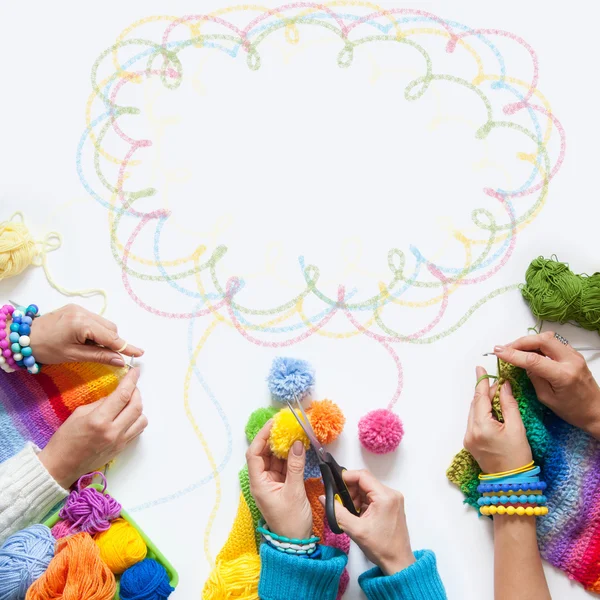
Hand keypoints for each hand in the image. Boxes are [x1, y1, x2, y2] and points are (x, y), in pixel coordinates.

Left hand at [29, 304, 143, 365]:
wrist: (22, 337)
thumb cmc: (45, 349)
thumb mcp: (73, 356)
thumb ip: (99, 356)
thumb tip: (120, 361)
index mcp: (81, 324)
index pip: (110, 337)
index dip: (125, 346)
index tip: (139, 352)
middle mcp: (83, 312)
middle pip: (110, 328)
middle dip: (113, 342)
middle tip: (111, 356)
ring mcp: (79, 308)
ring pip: (104, 323)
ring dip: (105, 336)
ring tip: (92, 348)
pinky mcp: (75, 309)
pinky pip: (95, 320)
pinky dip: (96, 331)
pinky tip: (87, 340)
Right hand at [38, 368, 146, 488]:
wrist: (61, 466)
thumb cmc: (65, 439)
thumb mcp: (79, 414)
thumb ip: (101, 403)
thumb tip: (116, 395)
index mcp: (99, 420)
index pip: (123, 395)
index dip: (131, 380)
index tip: (135, 371)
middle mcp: (113, 431)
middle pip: (137, 406)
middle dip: (137, 392)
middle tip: (131, 386)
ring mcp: (119, 441)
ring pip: (142, 419)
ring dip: (138, 407)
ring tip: (129, 402)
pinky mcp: (121, 449)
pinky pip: (137, 431)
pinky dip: (136, 420)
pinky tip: (127, 416)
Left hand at [246, 420, 312, 539]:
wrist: (296, 543)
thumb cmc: (290, 521)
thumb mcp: (294, 492)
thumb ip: (295, 466)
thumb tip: (297, 443)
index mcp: (259, 483)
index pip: (255, 454)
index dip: (262, 437)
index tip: (273, 424)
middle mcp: (262, 481)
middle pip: (264, 454)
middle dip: (274, 438)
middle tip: (286, 425)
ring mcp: (272, 482)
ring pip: (275, 458)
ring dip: (283, 446)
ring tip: (293, 432)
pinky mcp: (282, 485)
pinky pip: (283, 465)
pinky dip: (290, 456)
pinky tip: (298, 447)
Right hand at [322, 469, 414, 575]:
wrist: (398, 563)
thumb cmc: (381, 547)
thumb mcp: (355, 530)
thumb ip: (337, 512)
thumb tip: (323, 497)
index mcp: (385, 496)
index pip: (362, 476)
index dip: (346, 478)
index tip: (334, 486)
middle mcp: (391, 494)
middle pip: (365, 482)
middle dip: (350, 491)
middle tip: (341, 504)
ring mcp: (393, 499)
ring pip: (368, 489)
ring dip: (356, 497)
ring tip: (350, 513)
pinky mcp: (392, 505)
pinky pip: (373, 497)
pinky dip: (363, 503)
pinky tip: (358, 515)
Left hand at [463, 366, 531, 473]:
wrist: (511, 483)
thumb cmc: (518, 457)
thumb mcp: (517, 428)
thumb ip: (508, 404)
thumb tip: (503, 386)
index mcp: (481, 427)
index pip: (480, 398)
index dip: (481, 382)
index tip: (481, 369)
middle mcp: (470, 432)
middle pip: (475, 404)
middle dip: (485, 392)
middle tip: (496, 383)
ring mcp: (468, 438)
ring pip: (473, 412)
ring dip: (483, 403)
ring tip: (496, 395)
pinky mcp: (469, 443)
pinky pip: (474, 422)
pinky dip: (482, 413)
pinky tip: (492, 411)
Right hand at [494, 332, 599, 437]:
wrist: (597, 411)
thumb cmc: (573, 410)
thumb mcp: (547, 398)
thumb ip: (534, 378)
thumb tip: (522, 363)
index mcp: (563, 375)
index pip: (533, 359)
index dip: (513, 354)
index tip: (498, 351)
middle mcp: (571, 361)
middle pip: (542, 340)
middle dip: (521, 342)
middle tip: (506, 348)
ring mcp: (574, 356)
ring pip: (548, 338)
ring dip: (530, 341)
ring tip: (516, 349)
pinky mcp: (574, 355)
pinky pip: (554, 343)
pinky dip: (539, 344)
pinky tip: (531, 351)